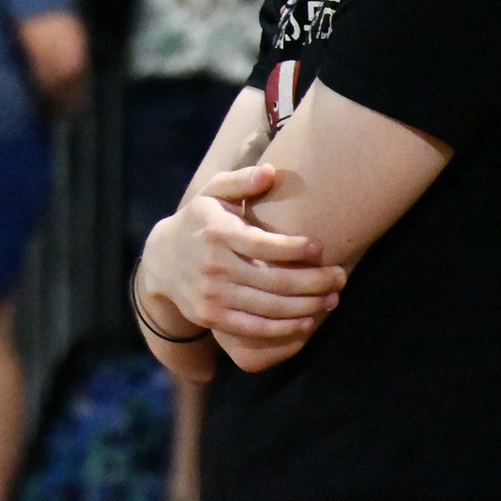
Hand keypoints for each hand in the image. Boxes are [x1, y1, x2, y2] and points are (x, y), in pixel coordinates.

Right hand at [142, 164, 344, 349]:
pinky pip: (252, 328)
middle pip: (271, 280)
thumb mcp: (212, 193)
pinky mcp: (211, 317)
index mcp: (217, 232)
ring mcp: (212, 295)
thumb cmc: (199, 220)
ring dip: (304, 307)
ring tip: (331, 300)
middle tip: (340, 279)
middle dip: (312, 282)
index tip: (320, 248)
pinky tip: (306, 322)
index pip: (260, 244)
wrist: (161, 261)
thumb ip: (241, 180)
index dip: (293, 248)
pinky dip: (282, 329)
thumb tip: (271, 171)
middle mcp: (214, 266)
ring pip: (267, 308)